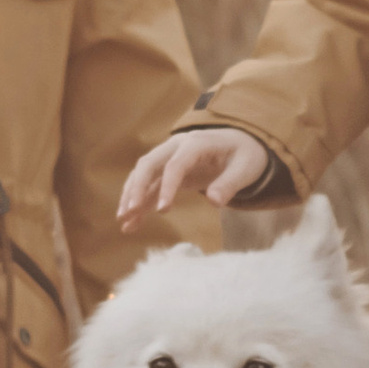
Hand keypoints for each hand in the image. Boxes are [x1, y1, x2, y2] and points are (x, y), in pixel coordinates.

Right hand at [119, 127, 269, 222]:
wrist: (241, 144)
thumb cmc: (245, 155)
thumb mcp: (245, 168)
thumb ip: (230, 184)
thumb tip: (214, 201)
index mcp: (196, 143)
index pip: (175, 165)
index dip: (167, 187)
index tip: (162, 211)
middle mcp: (176, 147)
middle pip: (148, 164)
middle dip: (136, 188)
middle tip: (129, 212)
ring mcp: (169, 158)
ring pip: (142, 175)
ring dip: (131, 196)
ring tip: (123, 221)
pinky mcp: (168, 172)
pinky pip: (149, 187)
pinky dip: (139, 204)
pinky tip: (132, 224)